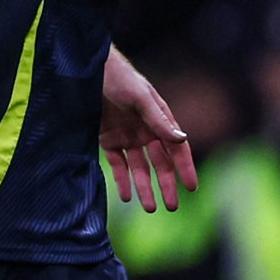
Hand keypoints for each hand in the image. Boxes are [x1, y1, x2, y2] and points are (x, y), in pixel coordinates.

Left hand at [101, 47, 196, 211]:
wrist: (88, 71)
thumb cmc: (119, 78)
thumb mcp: (140, 98)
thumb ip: (158, 120)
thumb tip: (181, 139)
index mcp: (159, 120)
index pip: (177, 149)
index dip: (185, 168)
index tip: (191, 188)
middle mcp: (145, 132)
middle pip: (159, 164)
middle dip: (166, 185)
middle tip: (171, 207)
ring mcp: (127, 137)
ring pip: (139, 169)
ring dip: (144, 188)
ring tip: (149, 208)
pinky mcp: (108, 140)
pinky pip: (117, 164)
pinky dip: (122, 180)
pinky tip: (127, 196)